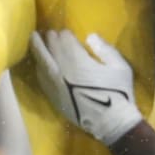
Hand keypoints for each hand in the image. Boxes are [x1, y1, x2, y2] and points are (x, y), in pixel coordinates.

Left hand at [29, 30, 142, 145]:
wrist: (111, 123)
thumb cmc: (118, 93)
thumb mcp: (120, 67)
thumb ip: (104, 49)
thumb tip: (90, 37)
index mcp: (78, 60)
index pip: (65, 40)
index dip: (65, 34)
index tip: (66, 32)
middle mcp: (62, 70)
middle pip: (51, 48)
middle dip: (50, 38)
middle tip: (49, 33)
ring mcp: (55, 84)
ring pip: (41, 62)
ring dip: (38, 49)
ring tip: (34, 39)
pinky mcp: (53, 97)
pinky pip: (41, 78)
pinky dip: (39, 67)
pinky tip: (38, 63)